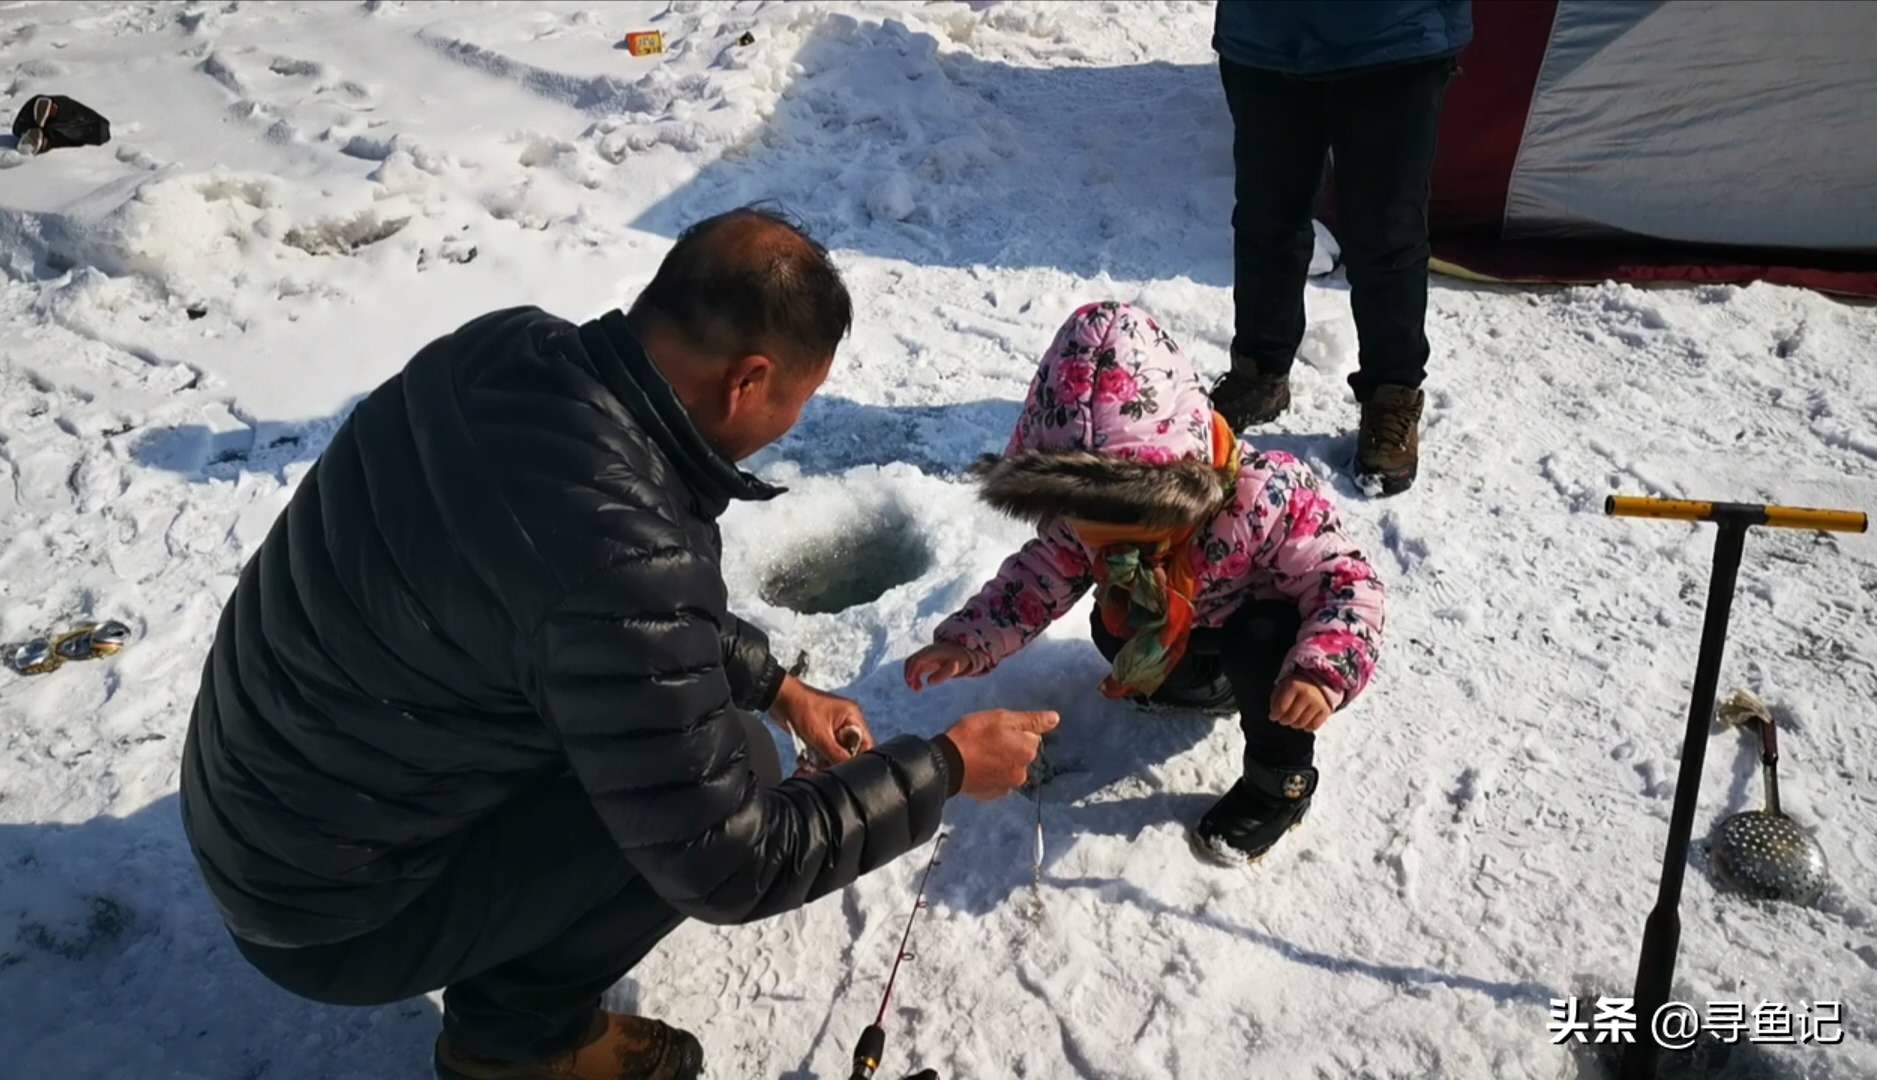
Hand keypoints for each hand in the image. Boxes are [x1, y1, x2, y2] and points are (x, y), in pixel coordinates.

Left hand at [770, 674, 874, 764]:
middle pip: (850, 751)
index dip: (858, 759)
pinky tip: (803, 761)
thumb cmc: (800, 707)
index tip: (847, 770)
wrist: (778, 698)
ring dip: (822, 762)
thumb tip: (848, 769)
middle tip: (822, 769)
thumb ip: (836, 754)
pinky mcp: (822, 733)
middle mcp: (846, 722)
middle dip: (836, 762)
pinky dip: (815, 758)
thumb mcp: (819, 735)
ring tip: (808, 766)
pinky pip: (824, 751)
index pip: (866, 743)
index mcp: (852, 716)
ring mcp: (834, 728)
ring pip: (835, 753)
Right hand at [904, 643, 981, 690]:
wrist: (961, 651)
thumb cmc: (958, 658)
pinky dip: (914, 678)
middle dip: (909, 674)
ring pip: (911, 665)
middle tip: (913, 688)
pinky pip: (915, 669)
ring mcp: (924, 657)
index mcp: (933, 651)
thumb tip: (929, 682)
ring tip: (918, 690)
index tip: (910, 680)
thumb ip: (943, 674)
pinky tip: (919, 687)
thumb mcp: (954, 667)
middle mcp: (926, 652)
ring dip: (911, 677)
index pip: (918, 659)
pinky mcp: (925, 662)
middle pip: (911, 661)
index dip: (912, 669)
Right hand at [942, 709, 1058, 800]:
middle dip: (1010, 748)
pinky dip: (991, 775)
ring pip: (1010, 768)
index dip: (1014, 731)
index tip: (997, 730)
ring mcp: (1008, 786)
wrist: (946, 764)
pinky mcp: (993, 795)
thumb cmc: (974, 735)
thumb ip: (1030, 720)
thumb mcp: (1002, 718)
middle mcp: (1023, 772)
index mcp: (1028, 751)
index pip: (1031, 737)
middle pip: (1021, 754)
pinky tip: (977, 768)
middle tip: (987, 741)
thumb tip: (1056, 718)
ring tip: (980, 755)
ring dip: (1001, 762)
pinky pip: (998, 781)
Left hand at [1270, 676, 1331, 731]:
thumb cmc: (1295, 688)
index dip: (1275, 715)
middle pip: (1291, 718)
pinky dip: (1306, 727)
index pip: (1281, 708)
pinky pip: (1313, 727)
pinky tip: (1304, 720)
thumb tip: (1273, 716)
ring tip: (1293, 718)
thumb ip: (1275, 701)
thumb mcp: (1282, 688)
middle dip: (1284, 721)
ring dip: (1294, 724)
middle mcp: (1307, 693)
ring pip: (1301, 724)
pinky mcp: (1325, 710)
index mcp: (1294, 686)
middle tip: (1283, 719)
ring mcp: (1317, 702)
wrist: (1316, 683)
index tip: (1273, 717)